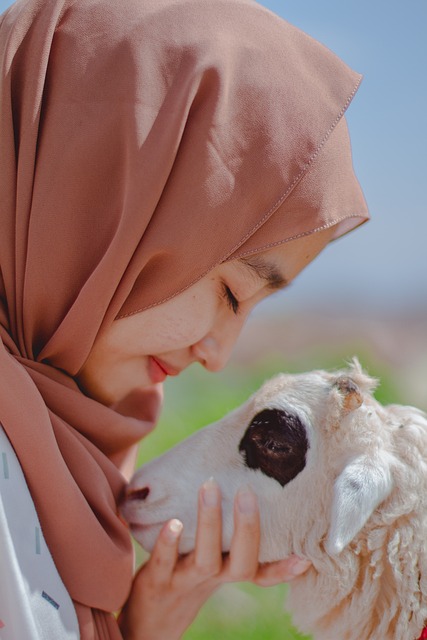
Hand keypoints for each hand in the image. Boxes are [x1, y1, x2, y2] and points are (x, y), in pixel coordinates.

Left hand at [118, 480, 310, 639]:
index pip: (262, 572)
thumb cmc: (186, 576)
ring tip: (209, 488)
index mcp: (228, 571)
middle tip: (247, 492)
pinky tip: (172, 522)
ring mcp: (185, 580)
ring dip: (209, 523)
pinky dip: (168, 543)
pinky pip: (164, 562)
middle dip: (247, 528)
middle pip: (240, 563)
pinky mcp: (156, 581)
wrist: (148, 619)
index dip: (284, 568)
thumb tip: (248, 498)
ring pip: (205, 559)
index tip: (305, 555)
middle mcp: (212, 578)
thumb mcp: (212, 561)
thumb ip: (230, 537)